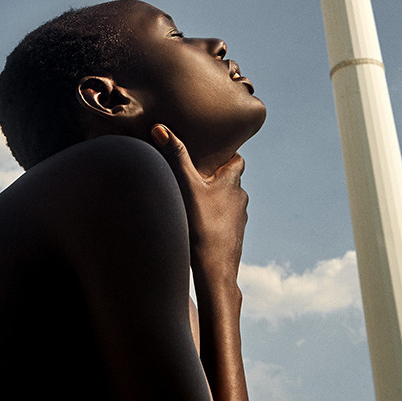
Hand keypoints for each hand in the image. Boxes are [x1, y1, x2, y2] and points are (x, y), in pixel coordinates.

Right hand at [151, 124, 247, 282]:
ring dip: (215, 199)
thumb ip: (175, 157)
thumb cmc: (203, 226)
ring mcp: (238, 220)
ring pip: (228, 202)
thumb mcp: (186, 187)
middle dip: (216, 177)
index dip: (227, 154)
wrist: (216, 272)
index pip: (237, 160)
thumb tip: (161, 128)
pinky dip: (214, 218)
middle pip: (231, 181)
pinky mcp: (233, 238)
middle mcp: (240, 199)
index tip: (212, 151)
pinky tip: (199, 225)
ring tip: (196, 199)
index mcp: (232, 182)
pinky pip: (224, 222)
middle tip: (197, 173)